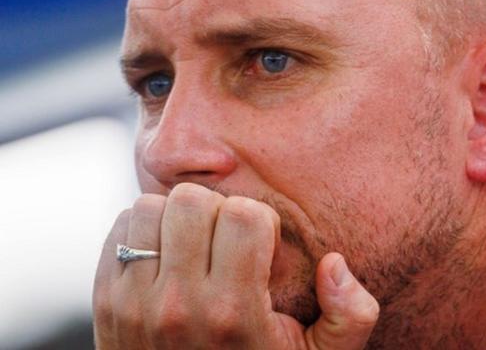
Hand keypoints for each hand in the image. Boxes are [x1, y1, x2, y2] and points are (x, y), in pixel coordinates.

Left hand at [93, 183, 378, 348]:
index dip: (260, 222)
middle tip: (227, 244)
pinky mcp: (105, 304)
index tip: (262, 250)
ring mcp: (134, 304)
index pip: (243, 215)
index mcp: (234, 312)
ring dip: (176, 218)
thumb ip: (351, 314)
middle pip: (192, 200)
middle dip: (217, 212)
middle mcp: (179, 305)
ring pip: (149, 206)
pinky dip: (144, 232)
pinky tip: (168, 257)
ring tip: (196, 247)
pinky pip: (119, 229)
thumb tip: (333, 263)